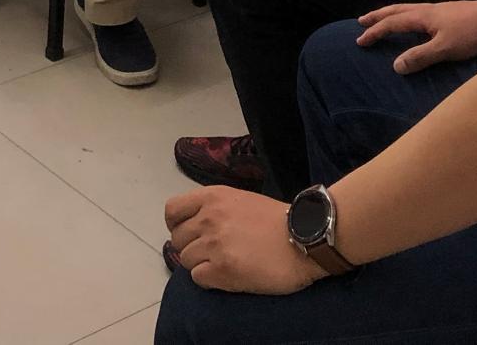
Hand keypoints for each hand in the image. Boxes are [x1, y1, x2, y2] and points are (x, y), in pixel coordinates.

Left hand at [164, 187, 327, 294]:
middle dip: (191, 247)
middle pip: (177, 238)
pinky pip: (197, 278)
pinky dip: (209, 279)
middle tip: (211, 252)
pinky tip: (227, 275)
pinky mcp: (222, 270)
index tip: (189, 233)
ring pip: (185, 260)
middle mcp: (208, 218)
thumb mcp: (240, 200)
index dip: (177, 224)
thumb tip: (197, 224)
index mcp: (212, 197)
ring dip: (201, 264)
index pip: (172, 210)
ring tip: (223, 264)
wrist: (304, 238)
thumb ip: (215, 208)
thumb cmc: (276, 220)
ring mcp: (214, 244)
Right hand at [357, 0, 476, 74]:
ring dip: (391, 14)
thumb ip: (420, 57)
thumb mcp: (445, 49)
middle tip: (361, 21)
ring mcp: (440, 11)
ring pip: (408, 9)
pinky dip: (407, 16)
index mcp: (423, 17)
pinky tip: (416, 24)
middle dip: (378, 17)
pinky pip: (419, 13)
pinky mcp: (450, 14)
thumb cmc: (473, 33)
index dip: (375, 32)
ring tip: (383, 19)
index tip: (360, 41)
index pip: (392, 23)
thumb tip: (395, 65)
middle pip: (396, 10)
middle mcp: (428, 10)